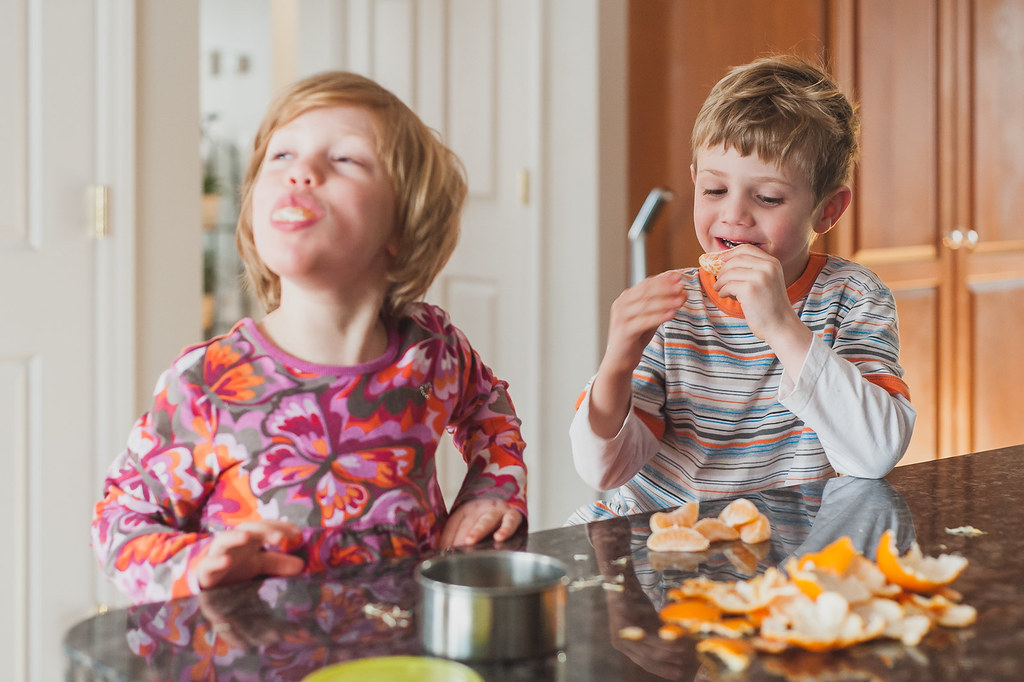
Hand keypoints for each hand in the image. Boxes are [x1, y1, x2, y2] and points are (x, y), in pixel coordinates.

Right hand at [196, 519, 304, 590]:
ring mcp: (218, 553)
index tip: (297, 534)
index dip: (281, 527)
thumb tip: (302, 565)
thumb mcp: (257, 564)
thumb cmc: (233, 567)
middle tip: (279, 537)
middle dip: (263, 530)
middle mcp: (234, 542)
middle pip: (248, 528)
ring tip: (247, 537)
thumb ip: (277, 563)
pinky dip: (216, 561)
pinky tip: (226, 561)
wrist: (205, 580)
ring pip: (224, 540)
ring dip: (235, 536)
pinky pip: (209, 563)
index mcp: (249, 538)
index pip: (266, 526)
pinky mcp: (205, 569)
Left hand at [440, 498, 523, 547]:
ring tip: (470, 541)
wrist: (506, 506)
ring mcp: (497, 511)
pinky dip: (505, 529)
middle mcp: (480, 508)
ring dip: (477, 530)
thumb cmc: (483, 520)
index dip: (448, 536)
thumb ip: (457, 535)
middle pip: (468, 522)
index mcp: (466, 510)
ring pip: (486, 520)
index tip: (443, 550)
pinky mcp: (512, 515)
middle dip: (460, 535)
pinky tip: (499, 537)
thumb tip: (443, 553)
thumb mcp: (469, 522)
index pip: (454, 522)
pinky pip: (509, 522)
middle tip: (454, 548)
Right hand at [590, 271, 684, 436]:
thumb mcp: (647, 318)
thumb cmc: (634, 338)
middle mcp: (620, 306)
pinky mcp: (623, 331)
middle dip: (666, 288)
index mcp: (625, 299)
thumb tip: (680, 291)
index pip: (645, 284)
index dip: (662, 280)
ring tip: (682, 299)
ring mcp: (620, 318)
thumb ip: (659, 305)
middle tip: (682, 286)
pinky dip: (659, 316)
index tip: (679, 277)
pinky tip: (673, 314)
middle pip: (646, 292)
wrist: (619, 361)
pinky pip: (644, 321)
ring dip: (666, 301)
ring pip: (646, 305)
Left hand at [714, 245, 811, 369]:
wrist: (781, 325)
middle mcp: (767, 267)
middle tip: (719, 280)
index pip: (746, 249)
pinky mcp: (750, 289)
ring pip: (729, 273)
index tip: (721, 260)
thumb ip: (754, 270)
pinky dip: (723, 291)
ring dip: (721, 282)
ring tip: (720, 289)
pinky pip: (728, 285)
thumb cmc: (771, 306)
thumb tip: (725, 262)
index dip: (730, 253)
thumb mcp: (768, 281)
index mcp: (772, 263)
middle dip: (723, 270)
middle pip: (735, 260)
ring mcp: (759, 277)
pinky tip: (725, 296)